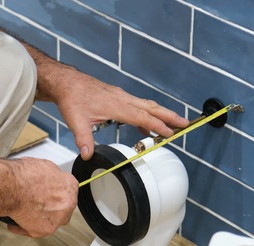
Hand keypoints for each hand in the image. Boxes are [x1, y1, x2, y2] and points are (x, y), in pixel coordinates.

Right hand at [6, 157, 77, 237]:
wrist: (12, 188)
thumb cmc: (23, 176)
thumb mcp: (42, 166)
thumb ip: (50, 177)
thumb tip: (46, 180)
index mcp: (70, 185)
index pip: (66, 191)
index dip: (54, 193)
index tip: (46, 194)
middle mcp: (68, 203)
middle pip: (61, 208)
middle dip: (49, 207)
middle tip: (34, 204)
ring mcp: (59, 217)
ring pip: (50, 221)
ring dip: (38, 219)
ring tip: (22, 215)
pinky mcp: (46, 229)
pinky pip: (34, 232)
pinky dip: (23, 228)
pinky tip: (14, 224)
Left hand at [43, 66, 188, 159]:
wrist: (67, 83)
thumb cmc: (72, 99)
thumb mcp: (76, 121)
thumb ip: (83, 139)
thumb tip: (87, 155)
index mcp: (117, 106)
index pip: (143, 117)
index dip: (157, 126)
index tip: (170, 133)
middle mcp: (123, 99)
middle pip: (152, 108)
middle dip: (170, 116)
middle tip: (185, 124)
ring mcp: (121, 97)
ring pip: (146, 105)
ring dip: (161, 115)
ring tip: (172, 125)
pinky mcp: (117, 96)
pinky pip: (137, 106)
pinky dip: (145, 115)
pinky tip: (144, 127)